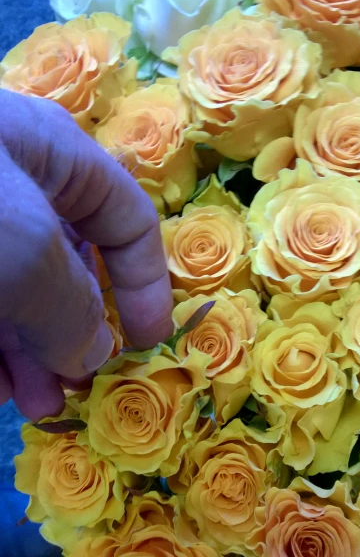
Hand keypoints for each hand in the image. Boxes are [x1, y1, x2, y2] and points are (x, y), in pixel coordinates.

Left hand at [0, 89, 172, 420]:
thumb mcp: (25, 246)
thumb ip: (73, 305)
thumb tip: (91, 353)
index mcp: (53, 152)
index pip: (127, 217)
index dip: (146, 284)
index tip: (149, 347)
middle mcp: (13, 185)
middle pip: (68, 267)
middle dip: (76, 335)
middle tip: (77, 392)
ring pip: (17, 294)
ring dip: (30, 355)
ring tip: (32, 405)